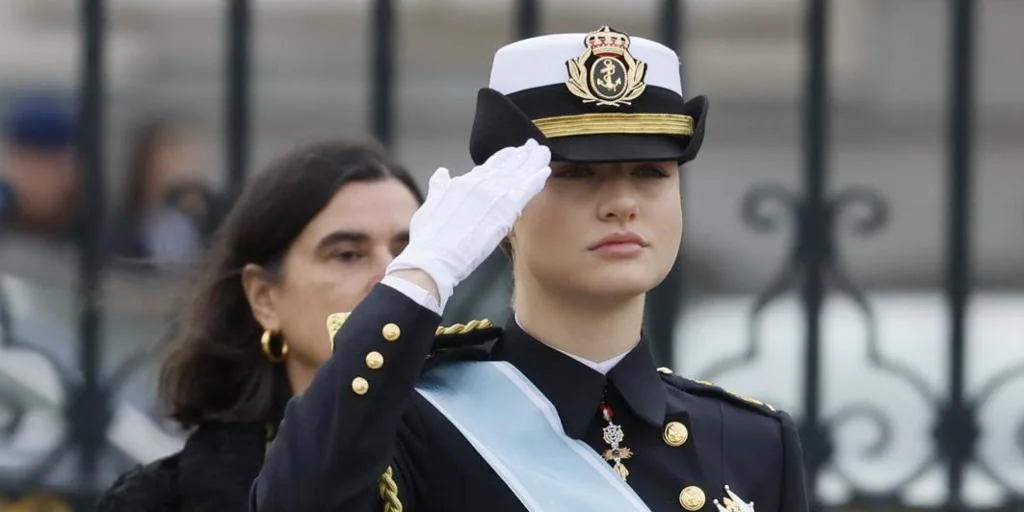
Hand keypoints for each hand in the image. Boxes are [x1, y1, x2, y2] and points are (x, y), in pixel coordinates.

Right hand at [386, 139, 550, 303]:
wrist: (435, 255)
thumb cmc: (430, 237)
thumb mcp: (431, 202)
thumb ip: (439, 185)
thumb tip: (442, 173)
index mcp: (465, 181)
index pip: (490, 164)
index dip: (504, 156)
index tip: (513, 151)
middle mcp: (481, 183)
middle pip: (507, 164)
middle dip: (521, 154)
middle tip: (532, 146)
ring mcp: (494, 195)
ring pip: (519, 172)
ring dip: (533, 160)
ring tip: (543, 152)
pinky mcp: (506, 210)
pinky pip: (526, 189)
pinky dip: (536, 179)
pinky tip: (545, 171)